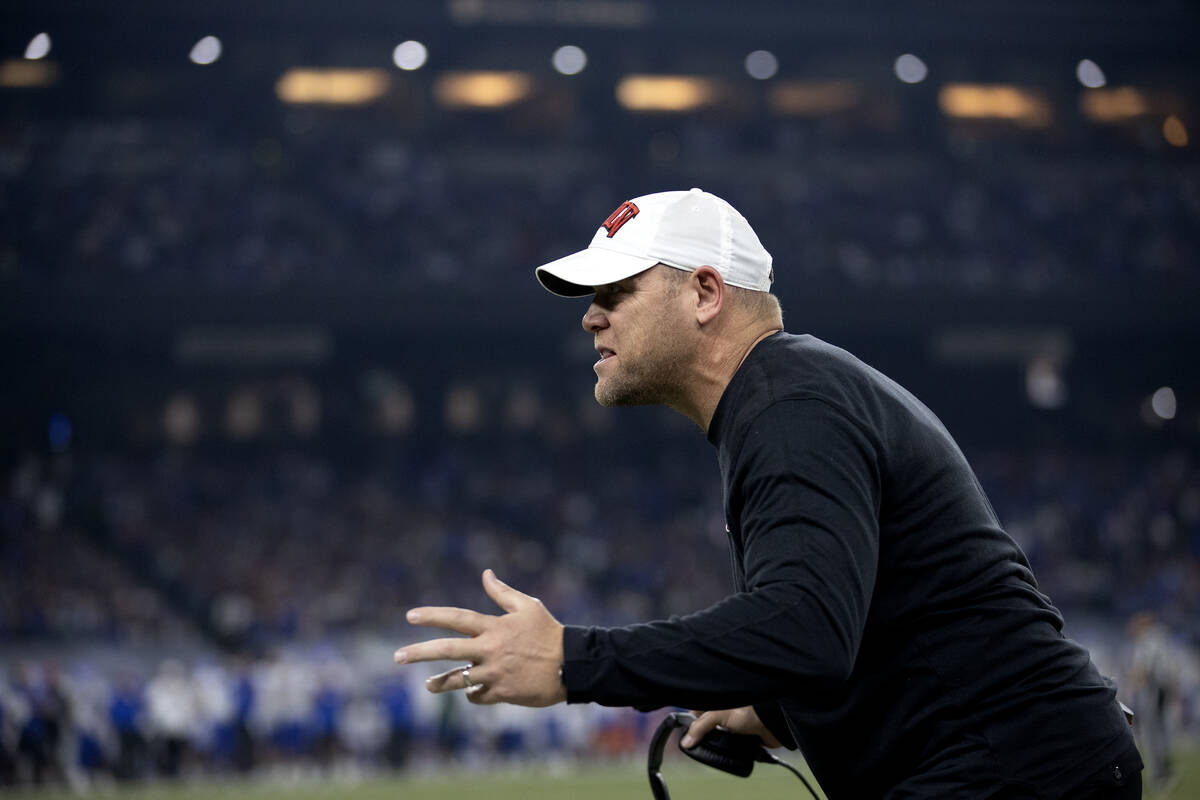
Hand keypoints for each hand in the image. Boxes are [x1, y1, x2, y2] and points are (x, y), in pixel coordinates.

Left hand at [395, 569, 566, 706]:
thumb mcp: (528, 606)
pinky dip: (472, 693)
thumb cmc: (549, 632)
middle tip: (397, 656)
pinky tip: (471, 691)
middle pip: (447, 650)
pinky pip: (477, 696)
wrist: (572, 665)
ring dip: (439, 683)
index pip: (457, 618)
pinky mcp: (502, 694)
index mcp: (495, 627)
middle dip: (419, 652)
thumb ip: (502, 592)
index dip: (432, 616)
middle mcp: (490, 650)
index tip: (410, 616)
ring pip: (457, 680)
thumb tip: (485, 574)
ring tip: (428, 685)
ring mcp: (494, 674)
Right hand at [681, 706, 781, 748]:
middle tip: (699, 745)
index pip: (695, 714)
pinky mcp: (741, 739)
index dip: (689, 725)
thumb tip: (685, 742)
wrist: (774, 724)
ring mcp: (732, 728)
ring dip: (716, 747)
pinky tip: (728, 752)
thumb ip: (701, 726)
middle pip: (705, 730)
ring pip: (717, 741)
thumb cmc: (750, 711)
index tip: (685, 736)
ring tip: (717, 748)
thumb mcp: (719, 715)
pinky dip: (728, 752)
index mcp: (716, 704)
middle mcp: (723, 714)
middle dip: (703, 739)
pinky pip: (729, 749)